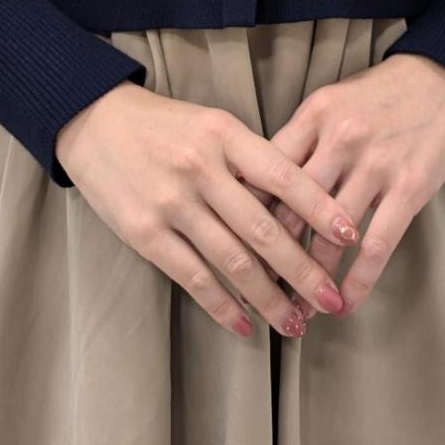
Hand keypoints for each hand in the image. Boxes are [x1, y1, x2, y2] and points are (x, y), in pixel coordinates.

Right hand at [54, 82, 363, 338]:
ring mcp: (171, 202)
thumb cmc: (164, 125)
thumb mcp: (212, 125)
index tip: (351, 236)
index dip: (320, 209)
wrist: (93, 120)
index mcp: (224, 135)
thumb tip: (297, 210)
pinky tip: (245, 325)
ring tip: (295, 324)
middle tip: (332, 301)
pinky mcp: (144, 232)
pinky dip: (223, 305)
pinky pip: (192, 277)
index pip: (284, 175)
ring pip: (232, 261)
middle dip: (304, 271)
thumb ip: (250, 161)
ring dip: (268, 299)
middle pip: (263, 229)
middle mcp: (201, 168)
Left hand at [242, 55, 444, 316]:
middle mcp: (340, 140)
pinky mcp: (410, 188)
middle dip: (269, 259)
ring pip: (330, 237)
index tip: (229, 249)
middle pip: (291, 210)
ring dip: (311, 280)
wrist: (442, 77)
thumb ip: (298, 142)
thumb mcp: (329, 103)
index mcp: (314, 116)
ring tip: (297, 310)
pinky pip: (377, 246)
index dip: (243, 216)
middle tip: (254, 292)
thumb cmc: (378, 95)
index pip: (265, 173)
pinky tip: (346, 304)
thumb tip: (255, 188)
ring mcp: (376, 165)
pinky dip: (359, 282)